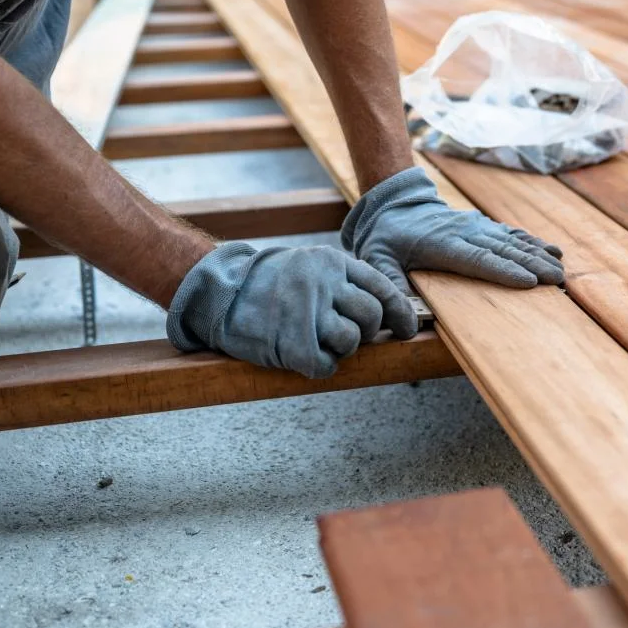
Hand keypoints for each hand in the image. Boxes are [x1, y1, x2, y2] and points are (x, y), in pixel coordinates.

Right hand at [166, 242, 417, 377]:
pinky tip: (304, 355)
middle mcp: (324, 284)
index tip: (408, 329)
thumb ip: (343, 282)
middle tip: (349, 334)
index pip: (382, 288)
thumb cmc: (269, 283)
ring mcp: (308, 313)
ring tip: (318, 339)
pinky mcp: (293, 343)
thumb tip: (385, 313)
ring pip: (352, 341)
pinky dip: (320, 365)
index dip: (400, 313)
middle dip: (368, 331)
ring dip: (341, 347)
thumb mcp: (309, 266)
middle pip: (372, 316)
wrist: (220, 290)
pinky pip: (326, 365)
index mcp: (332, 262)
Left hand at [341, 167, 563, 292]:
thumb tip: (403, 320)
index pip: (478, 260)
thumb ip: (389, 285)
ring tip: (561, 268)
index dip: (504, 271)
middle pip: (503, 251)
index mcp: (442, 245)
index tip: (528, 281)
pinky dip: (533, 241)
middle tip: (556, 279)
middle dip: (532, 264)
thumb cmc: (386, 238)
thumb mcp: (376, 259)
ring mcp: (476, 226)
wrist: (394, 204)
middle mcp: (465, 233)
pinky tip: (553, 250)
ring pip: (512, 241)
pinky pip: (511, 233)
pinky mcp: (482, 225)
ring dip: (538, 254)